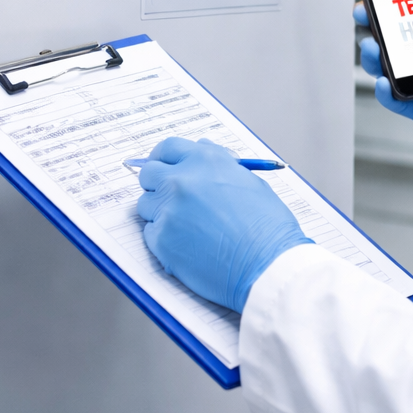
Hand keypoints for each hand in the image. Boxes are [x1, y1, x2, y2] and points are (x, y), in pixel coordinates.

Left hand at [136, 138, 310, 312]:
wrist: (267, 263)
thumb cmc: (266, 225)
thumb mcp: (248, 180)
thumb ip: (219, 163)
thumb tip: (202, 150)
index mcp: (205, 160)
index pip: (168, 148)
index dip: (163, 158)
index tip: (162, 166)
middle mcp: (182, 180)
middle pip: (148, 173)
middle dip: (156, 184)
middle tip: (170, 198)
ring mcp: (168, 209)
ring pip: (146, 205)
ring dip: (160, 212)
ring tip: (187, 227)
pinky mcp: (161, 239)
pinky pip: (150, 232)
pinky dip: (164, 238)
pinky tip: (188, 244)